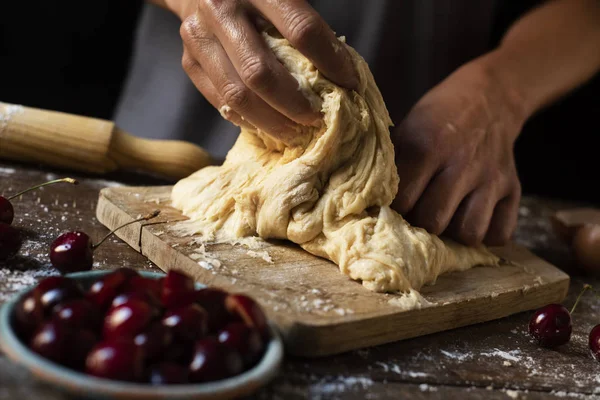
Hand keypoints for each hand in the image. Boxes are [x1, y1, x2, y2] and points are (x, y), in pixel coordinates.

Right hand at [165, 0, 358, 141]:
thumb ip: (303, 25)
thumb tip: (339, 74)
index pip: (301, 30)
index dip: (330, 62)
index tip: (350, 84)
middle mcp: (222, 9)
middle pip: (261, 73)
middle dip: (294, 105)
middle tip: (316, 119)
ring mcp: (199, 36)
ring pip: (237, 95)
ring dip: (271, 121)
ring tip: (294, 131)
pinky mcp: (188, 61)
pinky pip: (221, 102)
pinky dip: (248, 119)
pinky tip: (267, 124)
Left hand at [391, 61, 525, 245]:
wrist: (488, 96)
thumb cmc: (436, 118)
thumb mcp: (407, 129)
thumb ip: (393, 165)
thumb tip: (371, 203)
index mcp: (429, 147)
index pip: (403, 200)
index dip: (392, 209)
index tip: (390, 207)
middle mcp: (462, 164)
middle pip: (434, 221)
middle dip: (420, 224)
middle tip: (417, 215)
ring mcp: (490, 178)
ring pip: (469, 232)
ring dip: (453, 233)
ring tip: (445, 219)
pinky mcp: (513, 188)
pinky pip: (501, 232)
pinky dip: (486, 234)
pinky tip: (472, 219)